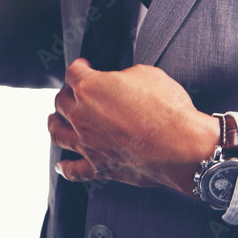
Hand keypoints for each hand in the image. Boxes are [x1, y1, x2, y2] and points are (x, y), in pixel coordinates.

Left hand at [47, 59, 219, 194]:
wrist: (183, 147)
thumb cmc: (168, 110)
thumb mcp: (147, 74)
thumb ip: (123, 76)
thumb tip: (120, 81)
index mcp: (89, 88)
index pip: (73, 73)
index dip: (79, 67)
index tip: (84, 67)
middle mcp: (82, 116)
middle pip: (61, 102)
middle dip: (67, 94)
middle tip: (73, 93)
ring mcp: (88, 143)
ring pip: (58, 133)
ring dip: (55, 124)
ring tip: (56, 121)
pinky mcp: (99, 167)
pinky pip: (74, 170)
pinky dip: (65, 168)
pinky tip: (61, 166)